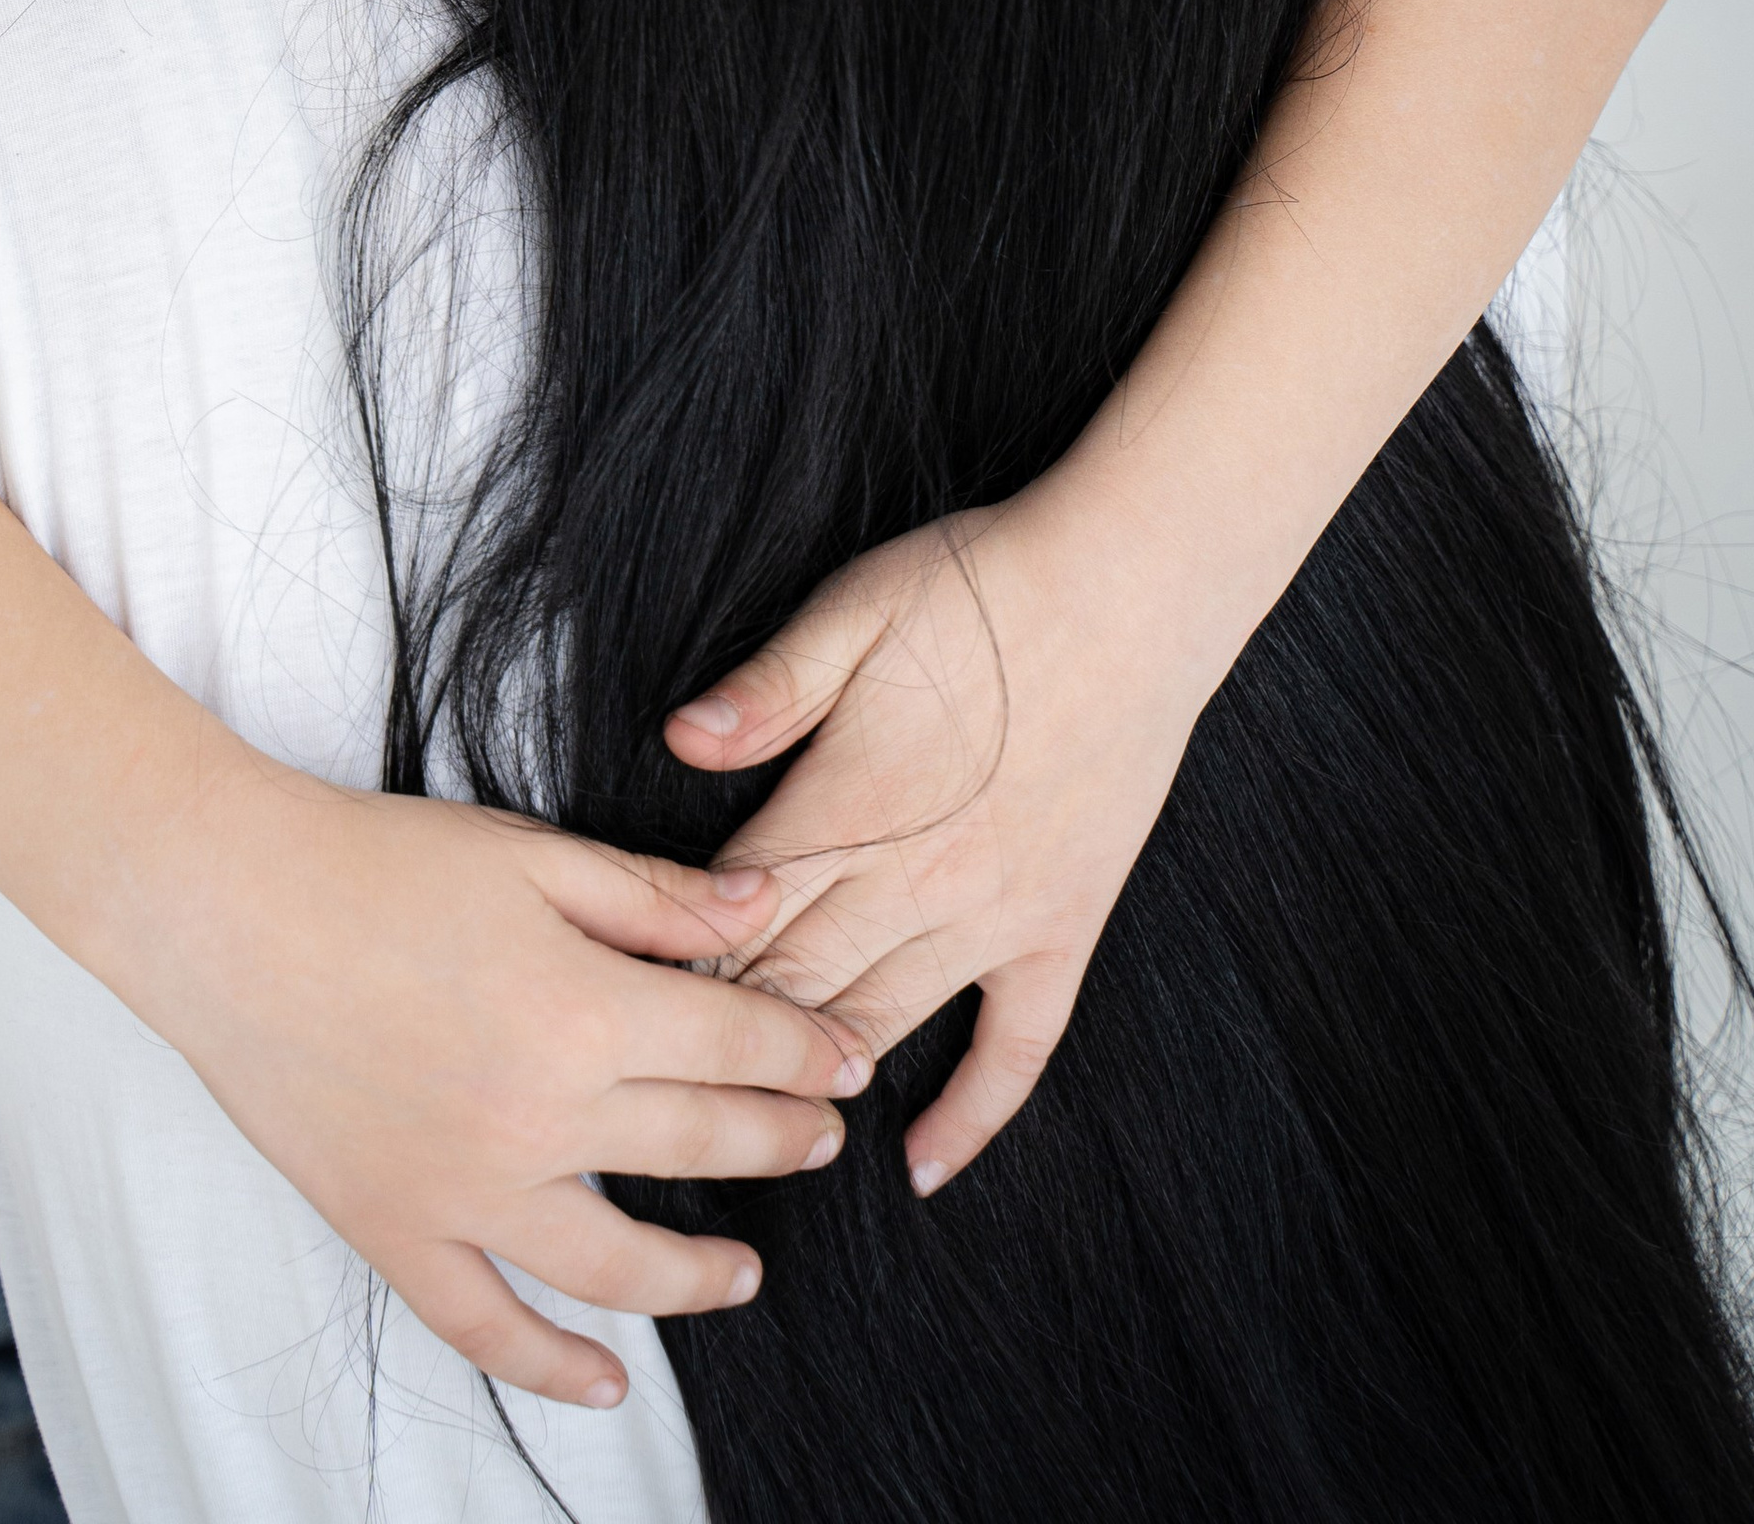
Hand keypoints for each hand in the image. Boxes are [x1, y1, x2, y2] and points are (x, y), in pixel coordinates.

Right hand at [108, 746, 872, 1410]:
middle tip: (822, 1142)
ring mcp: (468, 1190)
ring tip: (746, 1274)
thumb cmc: (374, 862)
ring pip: (618, 1267)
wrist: (227, 907)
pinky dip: (552, 1369)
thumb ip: (653, 894)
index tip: (849, 1060)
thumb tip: (762, 907)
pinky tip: (607, 1383)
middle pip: (700, 1144)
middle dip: (779, 1141)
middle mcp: (541, 1116)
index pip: (736, 1039)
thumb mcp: (531, 854)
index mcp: (584, 1010)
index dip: (805, 1048)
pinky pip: (488, 1328)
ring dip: (698, 1278)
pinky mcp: (398, 1230)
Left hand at [665, 480, 1207, 1193]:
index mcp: (849, 803)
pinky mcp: (1062, 929)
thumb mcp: (855, 607)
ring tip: (759, 1122)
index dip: (675, 955)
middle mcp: (917, 881)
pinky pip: (1018, 1051)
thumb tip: (679, 743)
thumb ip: (767, 689)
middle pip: (794, 982)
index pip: (737, 910)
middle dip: (726, 1033)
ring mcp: (995, 917)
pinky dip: (970, 1117)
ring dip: (817, 1074)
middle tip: (667, 1075)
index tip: (622, 995)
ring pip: (883, 1024)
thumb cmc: (984, 587)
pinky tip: (923, 1165)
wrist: (1131, 591)